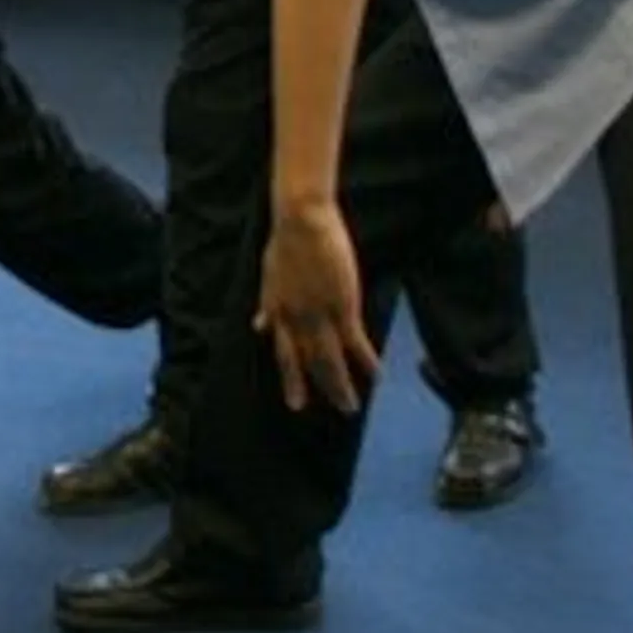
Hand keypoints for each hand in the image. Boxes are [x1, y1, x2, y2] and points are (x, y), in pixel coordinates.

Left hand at [256, 197, 378, 414]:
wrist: (301, 222)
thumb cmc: (286, 242)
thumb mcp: (269, 277)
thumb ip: (267, 306)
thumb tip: (257, 326)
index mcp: (278, 312)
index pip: (284, 354)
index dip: (291, 379)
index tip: (296, 402)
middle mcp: (295, 320)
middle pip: (309, 364)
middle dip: (322, 390)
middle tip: (337, 410)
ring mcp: (318, 315)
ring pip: (329, 360)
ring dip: (341, 386)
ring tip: (351, 406)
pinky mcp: (341, 306)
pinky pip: (354, 342)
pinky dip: (365, 360)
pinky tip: (376, 375)